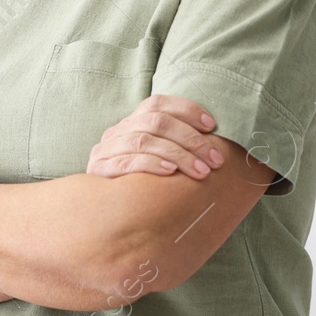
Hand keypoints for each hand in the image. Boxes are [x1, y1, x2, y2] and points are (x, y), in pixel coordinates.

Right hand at [86, 94, 224, 179]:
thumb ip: (175, 145)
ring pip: (144, 140)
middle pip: (156, 122)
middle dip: (191, 139)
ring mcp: (105, 149)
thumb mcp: (155, 158)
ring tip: (201, 171)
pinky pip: (127, 162)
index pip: (157, 103)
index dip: (186, 110)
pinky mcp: (99, 170)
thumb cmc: (139, 183)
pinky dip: (151, 164)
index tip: (211, 126)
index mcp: (131, 122)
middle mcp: (117, 131)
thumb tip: (214, 142)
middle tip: (216, 159)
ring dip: (178, 154)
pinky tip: (171, 172)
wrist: (100, 212)